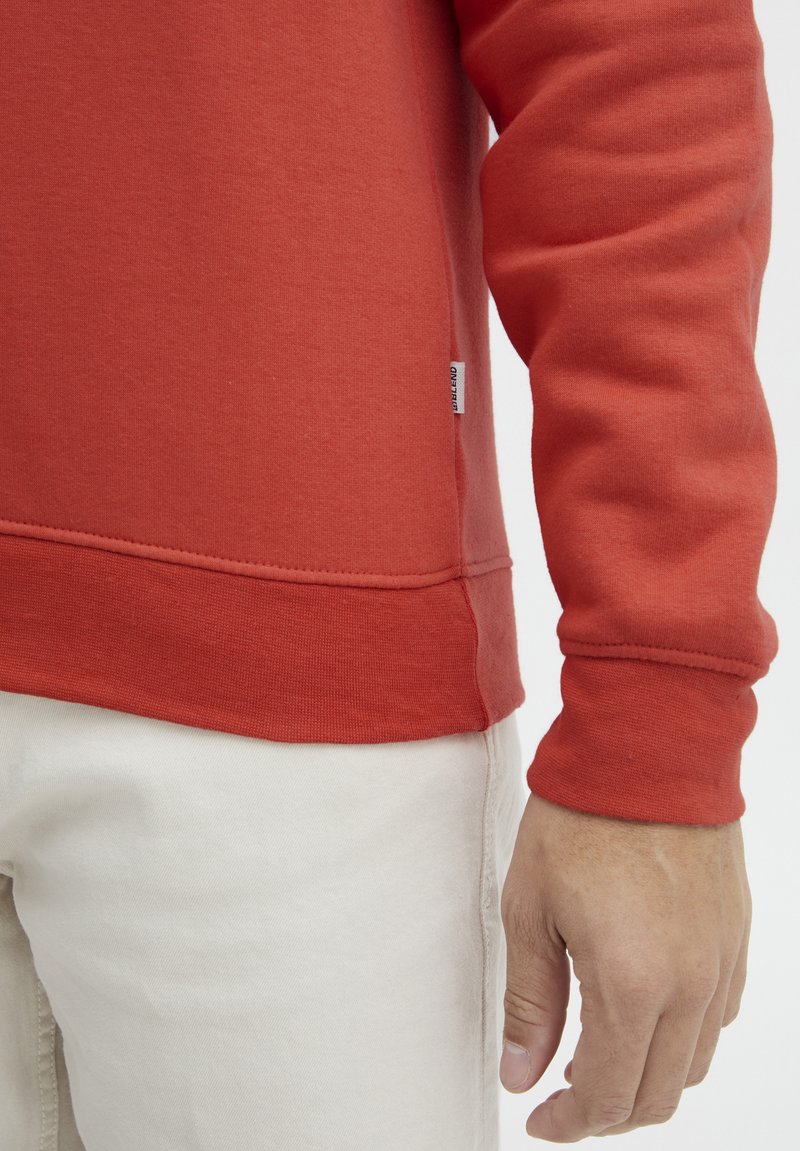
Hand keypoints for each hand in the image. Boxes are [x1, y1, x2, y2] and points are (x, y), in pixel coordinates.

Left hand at [498, 792, 751, 1140]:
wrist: (648, 748)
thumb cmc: (581, 817)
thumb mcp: (531, 908)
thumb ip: (532, 1001)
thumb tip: (523, 1074)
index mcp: (632, 984)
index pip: (607, 1094)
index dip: (569, 1123)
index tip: (540, 1119)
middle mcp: (690, 986)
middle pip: (657, 1095)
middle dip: (607, 1113)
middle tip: (563, 1098)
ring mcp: (722, 963)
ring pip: (694, 1063)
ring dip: (646, 1079)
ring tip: (599, 1057)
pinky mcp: (737, 938)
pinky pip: (719, 1017)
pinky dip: (683, 1039)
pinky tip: (645, 1014)